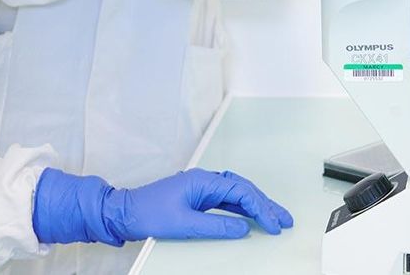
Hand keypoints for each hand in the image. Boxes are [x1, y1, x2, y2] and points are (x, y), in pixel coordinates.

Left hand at [103, 168, 294, 240]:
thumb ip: (217, 226)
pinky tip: (251, 218)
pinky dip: (242, 209)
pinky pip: (227, 202)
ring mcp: (202, 189)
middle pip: (244, 190)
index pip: (241, 192)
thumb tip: (243, 229)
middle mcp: (205, 181)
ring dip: (256, 206)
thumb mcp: (185, 225)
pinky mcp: (198, 198)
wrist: (125, 213)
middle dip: (266, 205)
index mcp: (203, 181)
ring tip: (274, 218)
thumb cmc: (149, 213)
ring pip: (237, 194)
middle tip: (284, 220)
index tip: (273, 225)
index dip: (260, 209)